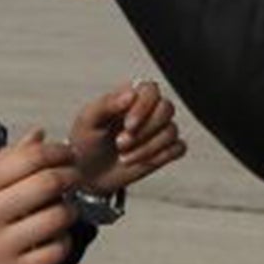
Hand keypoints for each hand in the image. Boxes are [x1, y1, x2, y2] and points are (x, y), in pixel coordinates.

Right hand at [0, 130, 80, 263]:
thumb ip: (4, 161)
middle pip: (48, 183)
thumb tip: (38, 135)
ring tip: (65, 209)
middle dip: (71, 176)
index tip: (68, 154)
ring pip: (57, 217)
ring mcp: (1, 246)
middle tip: (75, 177)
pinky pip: (56, 250)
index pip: (28, 158)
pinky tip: (55, 237)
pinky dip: (64, 240)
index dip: (58, 152)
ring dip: (70, 209)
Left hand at [69, 79, 186, 195]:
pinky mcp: (165, 150)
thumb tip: (131, 94)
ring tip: (124, 157)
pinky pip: (178, 148)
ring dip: (147, 148)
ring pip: (171, 131)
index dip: (143, 107)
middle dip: (145, 130)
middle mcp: (148, 110)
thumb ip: (106, 104)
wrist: (87, 174)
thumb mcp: (87, 121)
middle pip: (166, 109)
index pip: (151, 89)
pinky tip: (140, 161)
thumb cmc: (85, 143)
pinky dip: (160, 157)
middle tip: (120, 144)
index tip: (127, 125)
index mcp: (130, 96)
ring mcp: (158, 130)